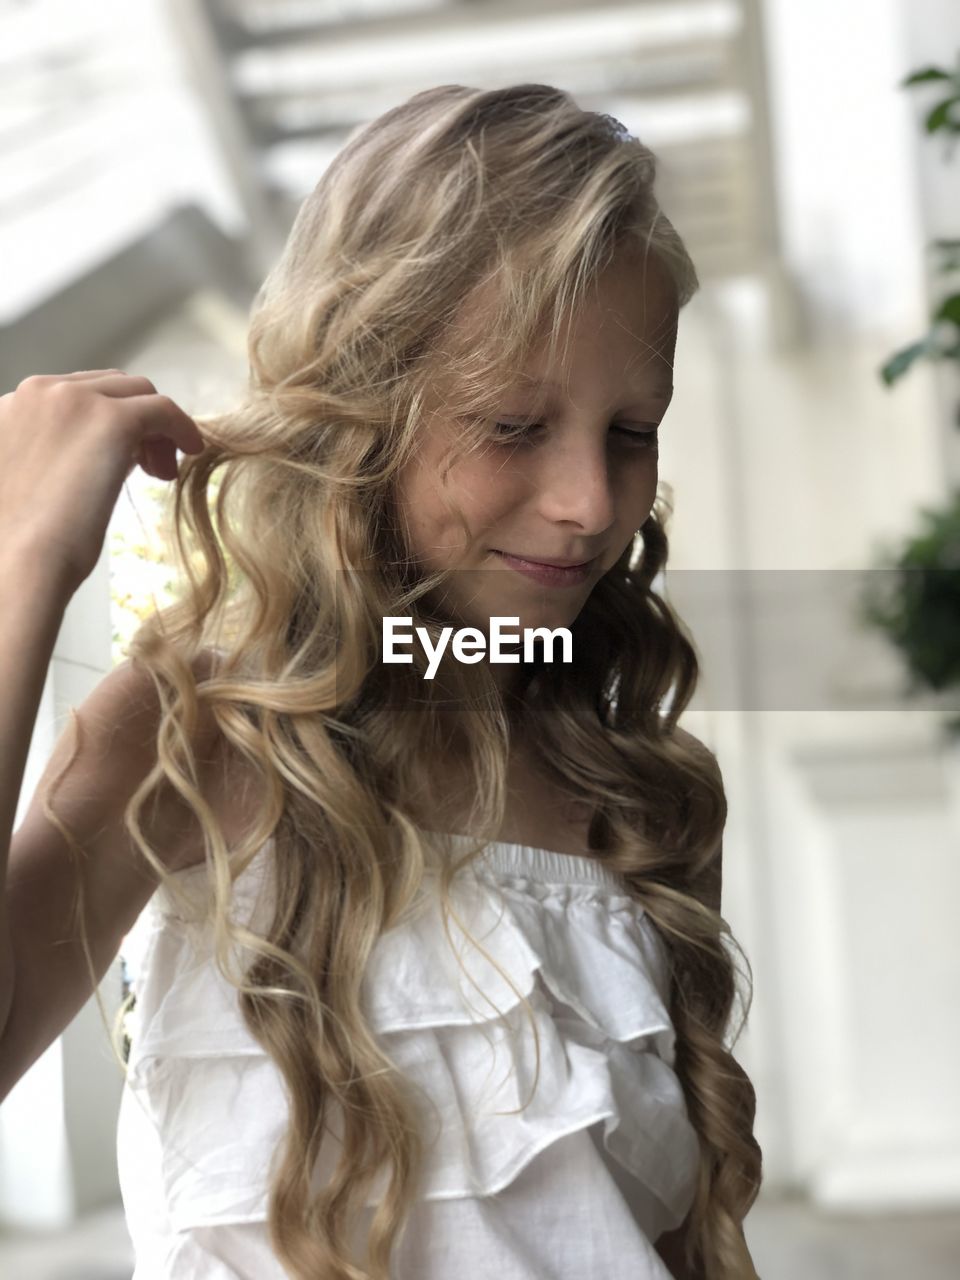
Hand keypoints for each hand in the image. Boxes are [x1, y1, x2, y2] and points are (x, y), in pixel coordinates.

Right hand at [0, 370, 205, 596]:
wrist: (17, 562)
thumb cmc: (20, 539)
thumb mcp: (31, 477)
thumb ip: (59, 451)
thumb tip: (111, 450)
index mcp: (13, 404)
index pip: (75, 394)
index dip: (104, 421)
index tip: (121, 457)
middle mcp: (38, 390)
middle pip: (107, 387)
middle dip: (133, 421)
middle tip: (147, 466)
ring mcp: (74, 400)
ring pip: (136, 393)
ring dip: (155, 427)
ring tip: (160, 472)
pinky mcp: (112, 420)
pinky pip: (162, 409)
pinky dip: (181, 426)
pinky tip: (192, 450)